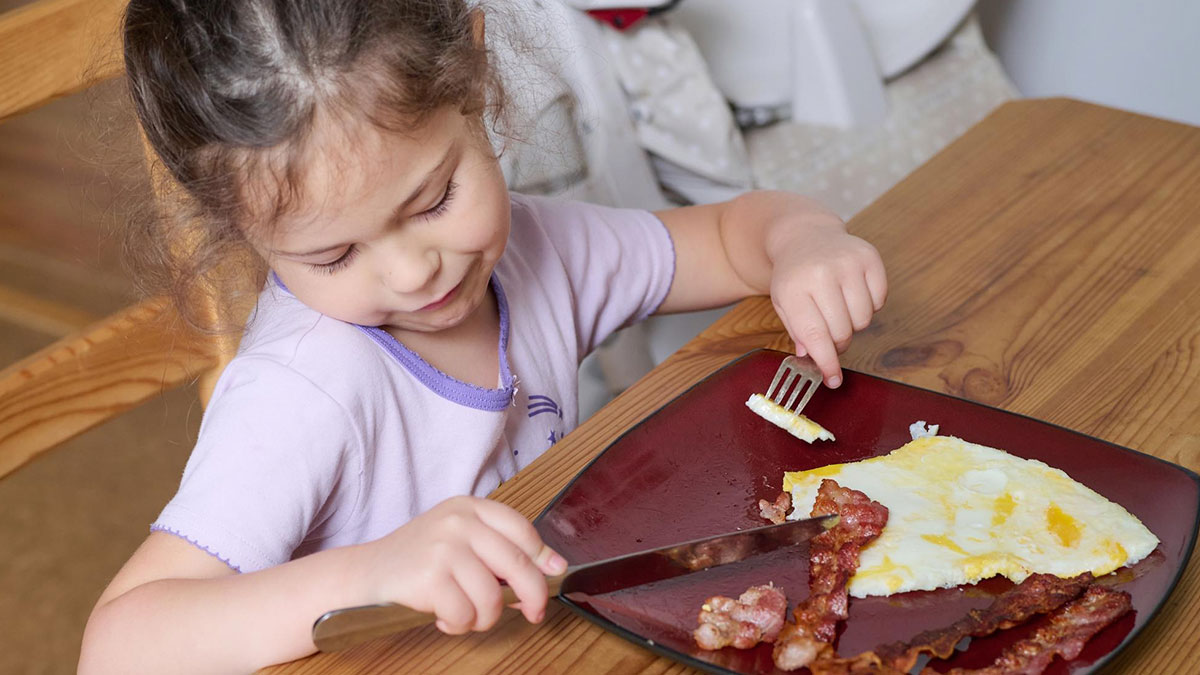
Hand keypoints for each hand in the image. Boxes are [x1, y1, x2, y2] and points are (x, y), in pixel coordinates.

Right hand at [361, 496, 566, 633]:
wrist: (367, 573)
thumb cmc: (418, 560)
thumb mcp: (460, 539)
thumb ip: (501, 548)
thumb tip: (553, 566)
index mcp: (469, 508)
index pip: (522, 529)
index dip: (543, 556)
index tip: (552, 574)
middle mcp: (459, 522)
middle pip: (518, 564)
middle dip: (533, 597)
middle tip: (532, 613)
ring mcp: (444, 548)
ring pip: (493, 598)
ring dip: (484, 618)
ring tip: (466, 614)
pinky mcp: (430, 577)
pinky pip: (466, 614)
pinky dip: (459, 625)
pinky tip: (443, 617)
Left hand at [768, 219, 886, 386]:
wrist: (805, 236)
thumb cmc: (794, 277)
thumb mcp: (783, 304)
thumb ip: (797, 332)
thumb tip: (812, 358)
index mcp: (793, 288)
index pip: (815, 336)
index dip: (827, 363)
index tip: (833, 380)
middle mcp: (821, 273)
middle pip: (842, 332)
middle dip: (838, 342)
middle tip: (830, 335)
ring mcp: (847, 262)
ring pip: (863, 320)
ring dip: (853, 323)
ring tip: (839, 308)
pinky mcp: (869, 257)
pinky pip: (880, 300)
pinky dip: (869, 304)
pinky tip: (852, 292)